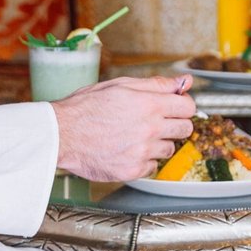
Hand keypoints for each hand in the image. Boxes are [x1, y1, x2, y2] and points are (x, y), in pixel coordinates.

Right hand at [52, 76, 195, 181]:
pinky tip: (128, 150)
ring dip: (158, 143)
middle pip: (185, 129)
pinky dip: (144, 160)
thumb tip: (185, 81)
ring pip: (169, 149)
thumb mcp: (121, 86)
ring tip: (135, 136)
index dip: (182, 105)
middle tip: (156, 122)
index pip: (188, 107)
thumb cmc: (86, 107)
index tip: (173, 108)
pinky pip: (152, 167)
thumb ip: (157, 84)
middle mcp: (150, 128)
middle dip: (174, 124)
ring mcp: (142, 151)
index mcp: (150, 104)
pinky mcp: (133, 170)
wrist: (62, 134)